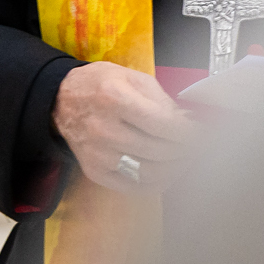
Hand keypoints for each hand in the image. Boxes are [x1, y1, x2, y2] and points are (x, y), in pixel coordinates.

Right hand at [53, 62, 197, 193]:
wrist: (61, 101)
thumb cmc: (100, 85)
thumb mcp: (132, 77)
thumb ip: (162, 100)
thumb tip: (188, 124)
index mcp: (115, 98)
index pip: (163, 125)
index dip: (189, 133)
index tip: (202, 134)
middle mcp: (104, 128)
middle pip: (159, 150)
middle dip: (186, 151)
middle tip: (199, 148)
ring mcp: (98, 154)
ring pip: (149, 172)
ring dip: (176, 169)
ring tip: (187, 160)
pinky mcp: (94, 171)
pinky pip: (133, 186)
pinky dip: (157, 183)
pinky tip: (168, 173)